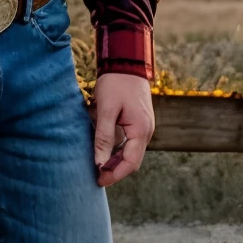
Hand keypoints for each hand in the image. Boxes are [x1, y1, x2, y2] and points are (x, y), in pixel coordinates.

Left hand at [93, 72, 153, 186]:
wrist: (126, 62)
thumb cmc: (115, 83)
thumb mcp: (106, 110)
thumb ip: (104, 137)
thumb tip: (100, 163)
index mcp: (141, 130)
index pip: (130, 163)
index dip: (114, 174)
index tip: (99, 179)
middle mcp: (146, 131)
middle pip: (132, 161)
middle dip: (115, 171)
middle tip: (96, 177)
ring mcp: (143, 127)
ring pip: (130, 153)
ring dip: (115, 161)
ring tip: (97, 166)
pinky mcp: (137, 122)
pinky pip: (128, 142)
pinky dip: (117, 149)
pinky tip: (103, 150)